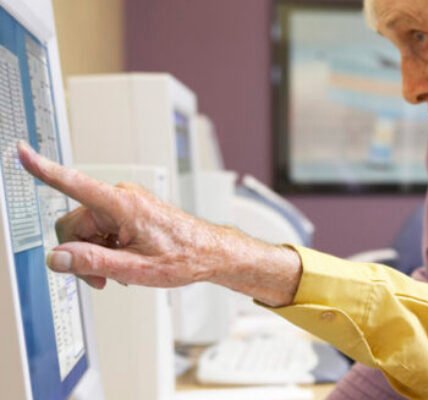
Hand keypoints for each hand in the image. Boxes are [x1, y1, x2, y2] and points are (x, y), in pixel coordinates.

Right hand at [18, 142, 300, 305]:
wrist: (211, 253)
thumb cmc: (185, 257)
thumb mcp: (135, 269)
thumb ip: (93, 262)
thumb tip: (58, 257)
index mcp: (122, 206)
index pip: (74, 183)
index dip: (43, 169)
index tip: (21, 151)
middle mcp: (121, 198)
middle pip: (74, 225)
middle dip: (80, 253)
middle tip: (101, 279)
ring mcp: (125, 203)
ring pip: (87, 231)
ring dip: (95, 254)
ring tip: (119, 273)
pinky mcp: (128, 211)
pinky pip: (101, 230)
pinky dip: (106, 249)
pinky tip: (123, 262)